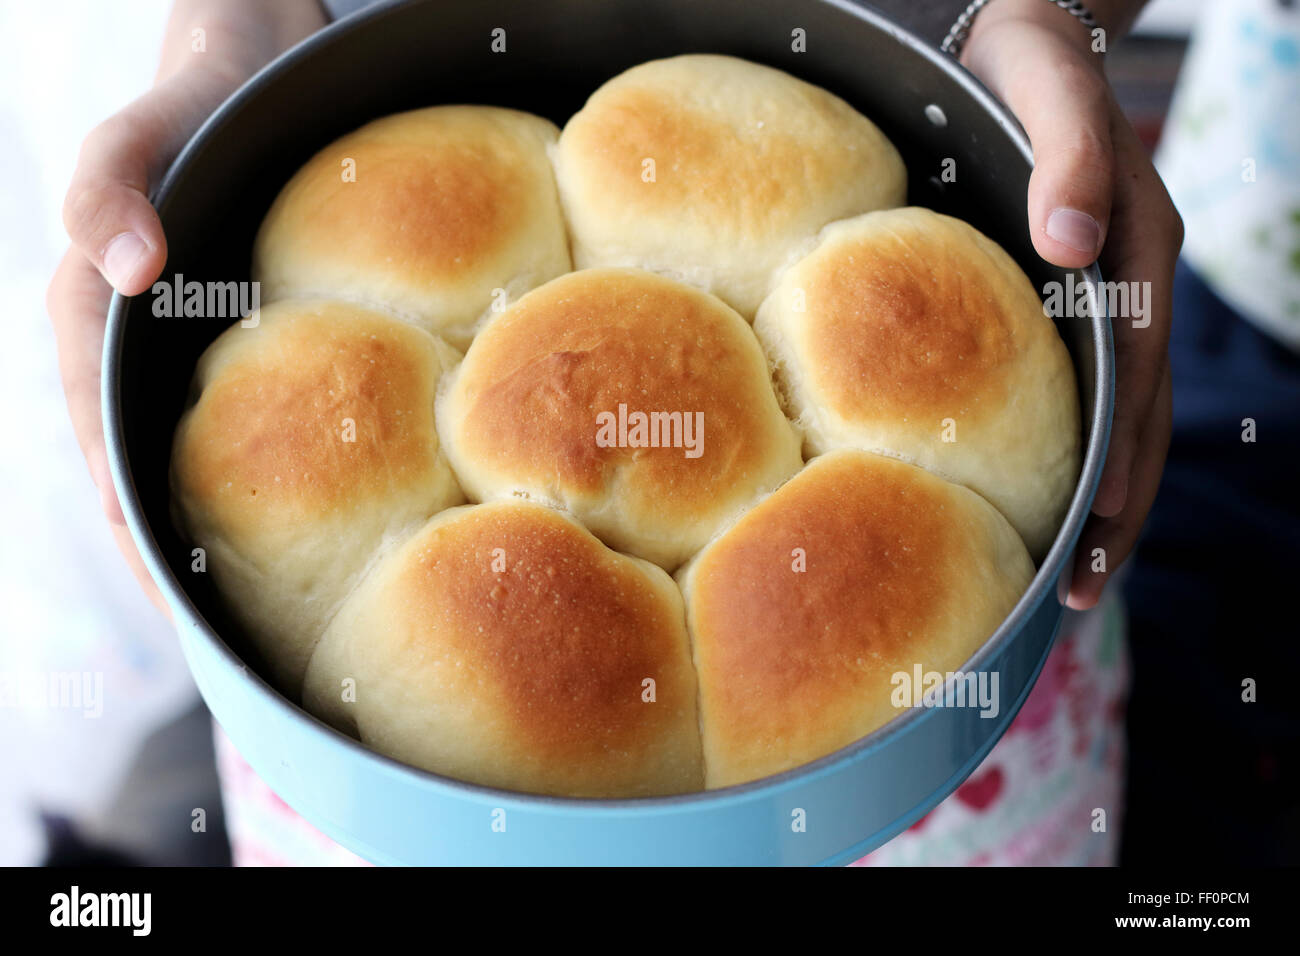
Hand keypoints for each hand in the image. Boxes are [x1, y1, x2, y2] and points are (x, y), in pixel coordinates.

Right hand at [46, 0, 325, 614]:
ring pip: (187, 444)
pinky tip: (308, 507)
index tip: (160, 576)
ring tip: (251, 594)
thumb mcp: (147, 124)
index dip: (120, 504)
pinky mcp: (244, 329)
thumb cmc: (197, 90)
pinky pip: (246, 407)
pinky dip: (264, 462)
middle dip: (165, 539)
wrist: (259, 58)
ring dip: (210, 517)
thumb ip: (116, 182)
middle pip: (136, 455)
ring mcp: (191, 336)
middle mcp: (137, 333)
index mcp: (94, 304)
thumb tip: (130, 267)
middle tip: (212, 620)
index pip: (93, 425)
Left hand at [961, 0, 1182, 608]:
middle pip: (1136, 418)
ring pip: (1117, 417)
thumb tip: (1066, 245)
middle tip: (1079, 596)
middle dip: (1118, 511)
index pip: (1134, 378)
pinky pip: (1086, 390)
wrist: (1008, 25)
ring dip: (1105, 501)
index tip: (1095, 535)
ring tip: (1073, 581)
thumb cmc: (1015, 52)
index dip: (1123, 460)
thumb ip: (1069, 156)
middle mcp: (1127, 283)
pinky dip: (1077, 453)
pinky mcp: (1069, 299)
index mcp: (1132, 249)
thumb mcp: (1046, 82)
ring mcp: (1103, 296)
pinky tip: (1048, 500)